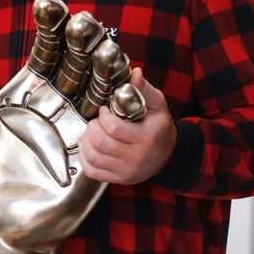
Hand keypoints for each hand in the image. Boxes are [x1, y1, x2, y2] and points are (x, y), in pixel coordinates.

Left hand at [78, 68, 176, 184]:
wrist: (169, 157)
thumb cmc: (159, 129)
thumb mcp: (157, 107)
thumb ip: (144, 90)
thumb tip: (135, 73)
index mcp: (146, 137)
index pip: (113, 128)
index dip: (103, 116)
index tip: (104, 110)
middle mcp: (136, 157)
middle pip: (100, 143)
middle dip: (92, 128)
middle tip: (96, 121)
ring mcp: (126, 171)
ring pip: (93, 157)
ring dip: (86, 141)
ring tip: (91, 132)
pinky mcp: (118, 179)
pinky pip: (92, 171)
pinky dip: (84, 158)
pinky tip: (89, 147)